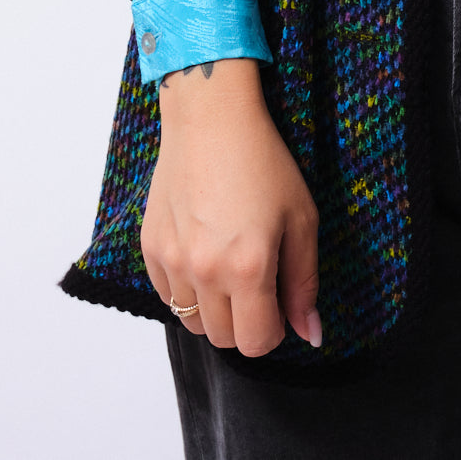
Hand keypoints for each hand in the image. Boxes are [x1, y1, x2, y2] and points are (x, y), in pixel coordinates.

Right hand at [141, 59, 322, 356]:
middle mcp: (204, 271)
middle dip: (245, 321)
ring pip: (192, 321)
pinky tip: (205, 250)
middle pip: (222, 339)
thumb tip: (310, 334)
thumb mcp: (302, 217)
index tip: (280, 302)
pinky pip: (167, 294)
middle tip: (259, 281)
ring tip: (230, 264)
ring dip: (214, 308)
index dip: (275, 329)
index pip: (257, 342)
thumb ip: (304, 283)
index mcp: (248, 267)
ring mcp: (172, 261)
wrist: (211, 119)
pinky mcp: (150, 247)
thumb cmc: (263, 161)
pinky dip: (187, 287)